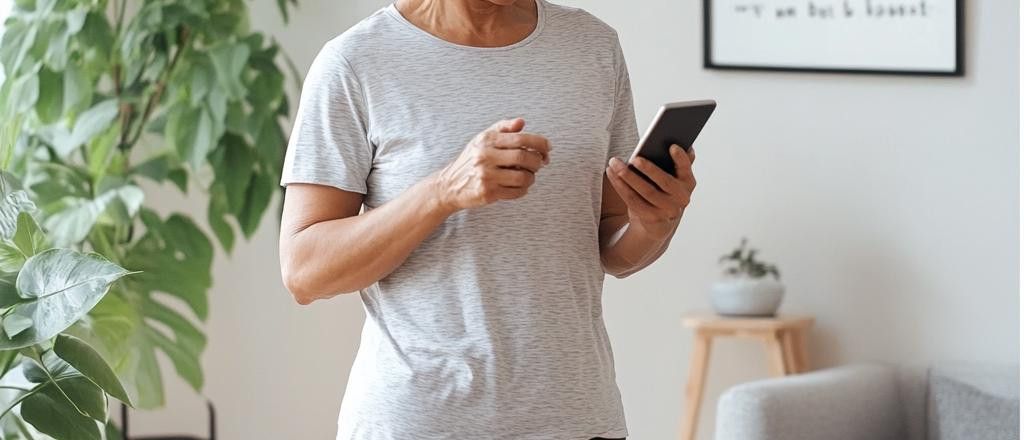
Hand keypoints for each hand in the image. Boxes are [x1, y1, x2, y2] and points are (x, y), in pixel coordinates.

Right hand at [433, 118, 550, 211]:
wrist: (450, 185)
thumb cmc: (471, 160)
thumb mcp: (482, 139)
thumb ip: (503, 128)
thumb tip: (522, 122)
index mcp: (487, 140)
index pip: (521, 138)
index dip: (540, 143)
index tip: (548, 148)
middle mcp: (485, 156)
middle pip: (524, 157)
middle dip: (538, 161)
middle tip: (539, 163)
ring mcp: (486, 176)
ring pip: (523, 177)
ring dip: (531, 177)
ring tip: (528, 176)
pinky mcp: (488, 193)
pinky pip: (516, 192)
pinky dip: (523, 189)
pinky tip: (519, 186)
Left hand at [606, 144, 695, 238]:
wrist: (660, 223)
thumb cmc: (663, 191)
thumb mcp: (672, 177)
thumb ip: (674, 163)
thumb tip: (677, 144)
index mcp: (688, 182)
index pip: (686, 168)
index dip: (680, 158)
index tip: (672, 146)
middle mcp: (681, 197)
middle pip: (664, 181)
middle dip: (649, 169)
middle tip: (634, 158)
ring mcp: (667, 210)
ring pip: (645, 191)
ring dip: (627, 176)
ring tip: (615, 163)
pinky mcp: (651, 218)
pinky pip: (633, 200)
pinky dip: (620, 186)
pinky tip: (612, 174)